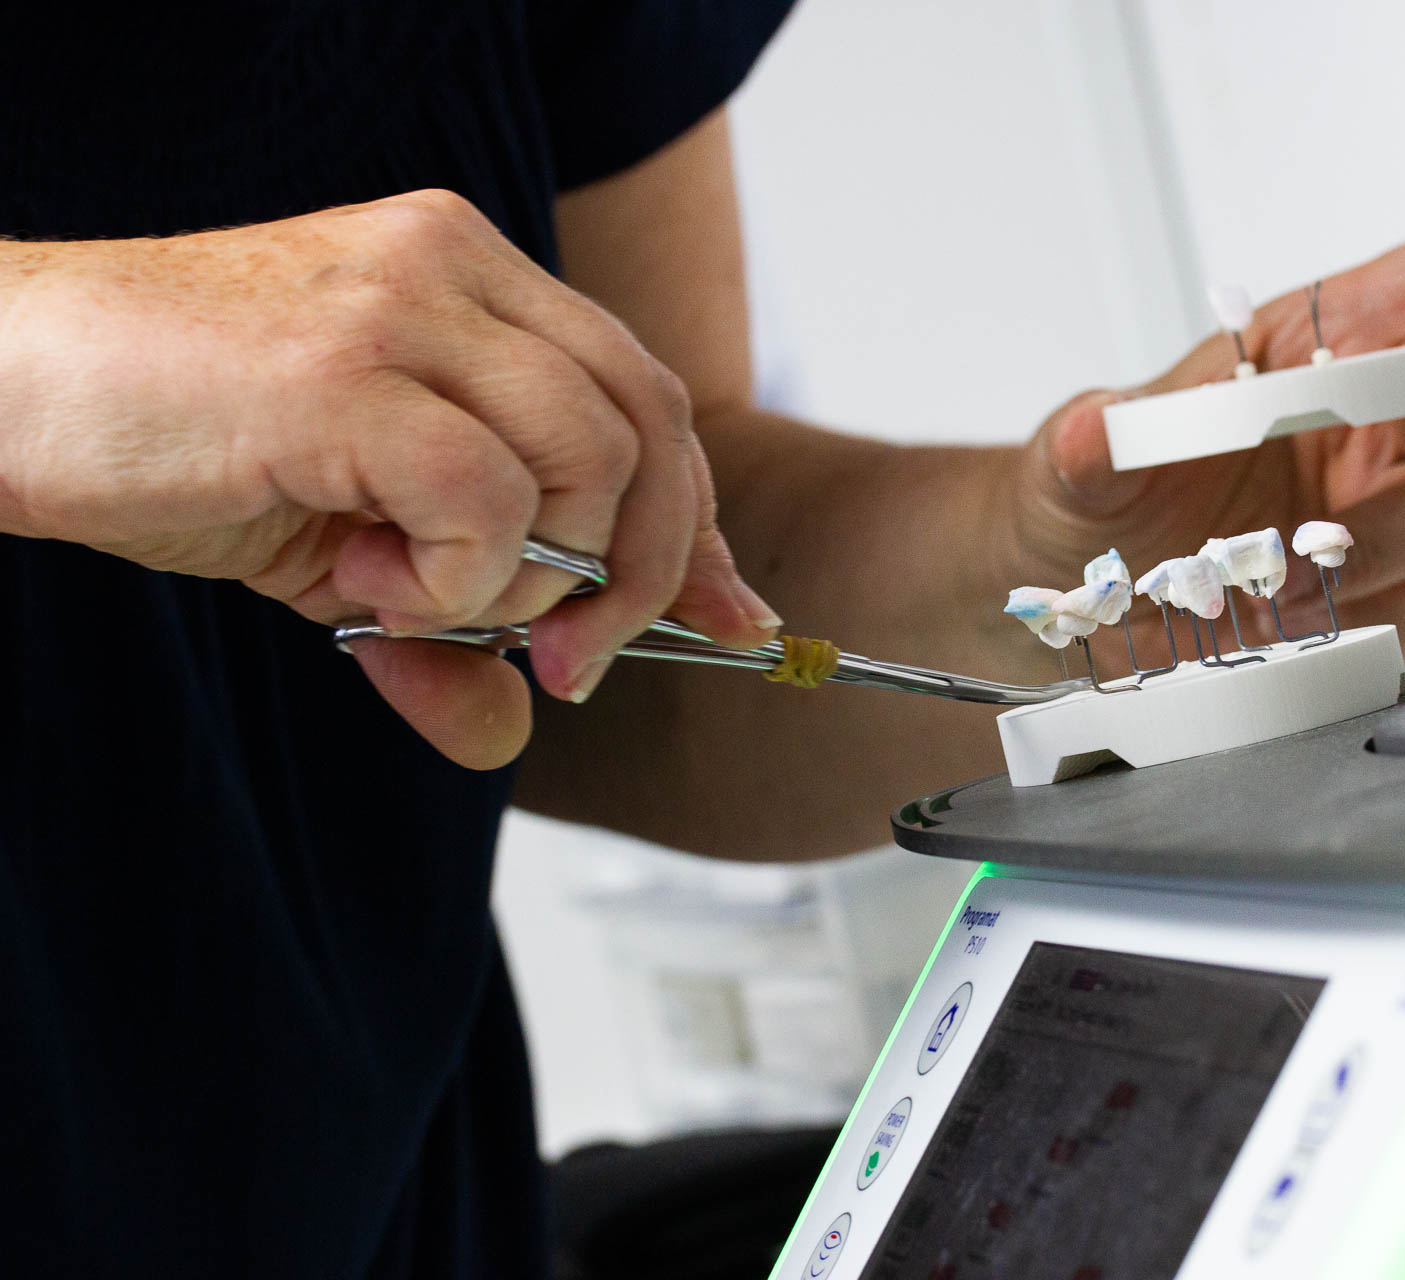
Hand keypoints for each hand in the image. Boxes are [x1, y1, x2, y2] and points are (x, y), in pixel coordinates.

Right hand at [0, 189, 778, 767]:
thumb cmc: (170, 439)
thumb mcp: (337, 549)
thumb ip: (442, 627)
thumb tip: (508, 738)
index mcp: (473, 276)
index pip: (646, 395)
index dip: (700, 522)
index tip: (731, 615)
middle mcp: (455, 265)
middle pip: (650, 427)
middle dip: (646, 572)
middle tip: (567, 660)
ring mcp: (402, 305)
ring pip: (587, 463)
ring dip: (528, 579)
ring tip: (403, 590)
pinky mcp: (342, 369)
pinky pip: (488, 499)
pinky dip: (456, 577)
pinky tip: (361, 579)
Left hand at [1003, 188, 1404, 661]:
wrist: (1079, 611)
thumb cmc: (1092, 507)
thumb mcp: (1074, 464)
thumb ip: (1093, 442)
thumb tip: (1093, 429)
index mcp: (1306, 356)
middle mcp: (1359, 430)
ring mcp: (1374, 520)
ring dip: (1375, 541)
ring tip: (1286, 571)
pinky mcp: (1377, 605)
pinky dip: (1374, 622)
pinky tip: (1309, 627)